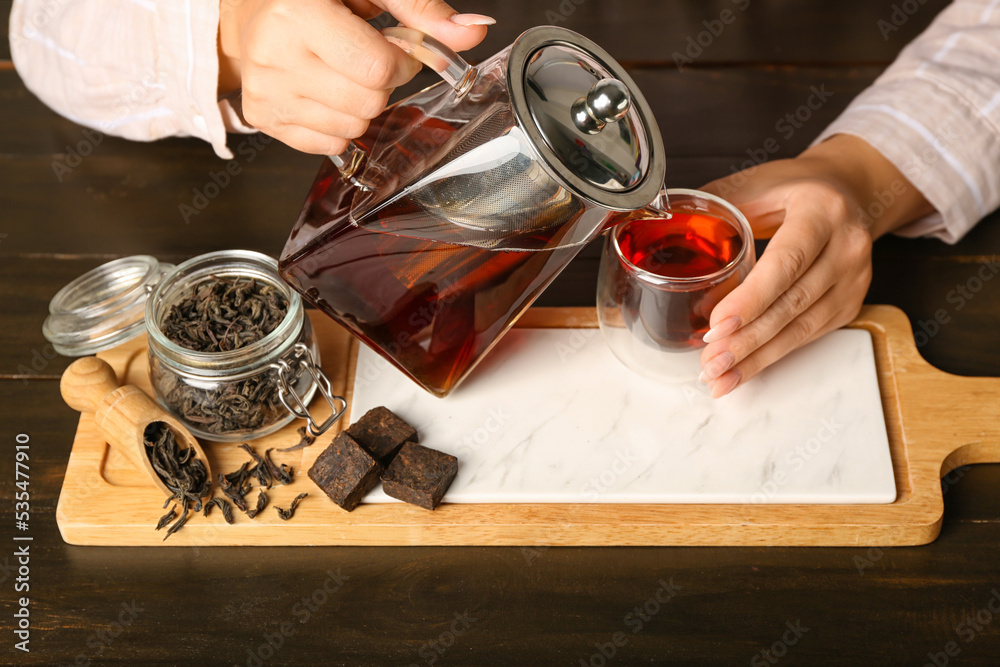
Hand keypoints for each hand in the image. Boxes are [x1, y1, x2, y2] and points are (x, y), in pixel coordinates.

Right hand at [218, 0, 492, 153]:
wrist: (254, 5)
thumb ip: (422, 9)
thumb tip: (475, 31)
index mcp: (298, 12)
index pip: (378, 69)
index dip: (400, 62)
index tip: (392, 45)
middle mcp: (273, 53)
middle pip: (368, 103)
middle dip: (382, 84)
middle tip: (364, 56)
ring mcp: (265, 90)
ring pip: (352, 127)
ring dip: (361, 104)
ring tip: (340, 70)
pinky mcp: (262, 116)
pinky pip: (329, 143)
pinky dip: (338, 122)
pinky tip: (323, 90)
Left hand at [696, 134, 932, 397]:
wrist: (849, 190)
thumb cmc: (794, 187)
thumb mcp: (757, 183)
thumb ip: (714, 206)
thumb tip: (662, 225)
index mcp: (822, 210)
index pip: (786, 261)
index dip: (751, 298)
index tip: (716, 325)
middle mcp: (847, 246)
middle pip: (792, 303)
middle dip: (747, 340)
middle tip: (708, 362)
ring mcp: (854, 278)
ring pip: (802, 328)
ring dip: (757, 358)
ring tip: (719, 376)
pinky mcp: (850, 302)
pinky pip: (808, 335)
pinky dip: (772, 356)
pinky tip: (743, 369)